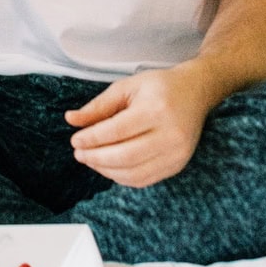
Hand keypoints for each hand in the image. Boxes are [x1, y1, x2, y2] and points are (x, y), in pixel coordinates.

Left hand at [64, 64, 212, 187]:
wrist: (195, 93)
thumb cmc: (158, 87)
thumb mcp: (127, 87)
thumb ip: (99, 106)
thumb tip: (71, 120)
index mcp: (156, 109)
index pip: (117, 130)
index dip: (93, 138)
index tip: (75, 140)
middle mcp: (170, 134)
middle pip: (125, 156)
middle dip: (96, 158)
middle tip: (79, 154)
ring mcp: (176, 153)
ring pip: (134, 173)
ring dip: (106, 170)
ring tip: (91, 160)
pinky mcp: (178, 165)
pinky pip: (145, 179)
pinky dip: (122, 178)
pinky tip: (109, 168)